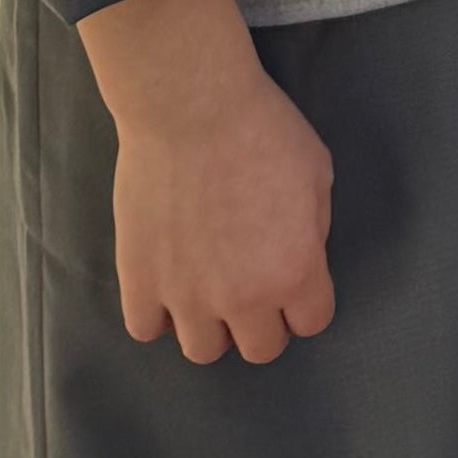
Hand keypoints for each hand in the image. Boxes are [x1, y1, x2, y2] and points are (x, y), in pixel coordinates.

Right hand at [77, 0, 334, 363]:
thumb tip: (301, 255)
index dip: (306, 301)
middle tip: (252, 284)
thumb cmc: (264, 129)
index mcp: (295, 272)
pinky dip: (158, 312)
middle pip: (260, 350)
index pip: (312, 323)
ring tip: (207, 287)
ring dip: (210, 324)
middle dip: (263, 320)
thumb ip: (313, 229)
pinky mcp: (139, 281)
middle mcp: (243, 297)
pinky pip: (146, 329)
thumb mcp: (317, 174)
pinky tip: (167, 281)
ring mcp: (186, 296)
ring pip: (203, 351)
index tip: (294, 279)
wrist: (191, 106)